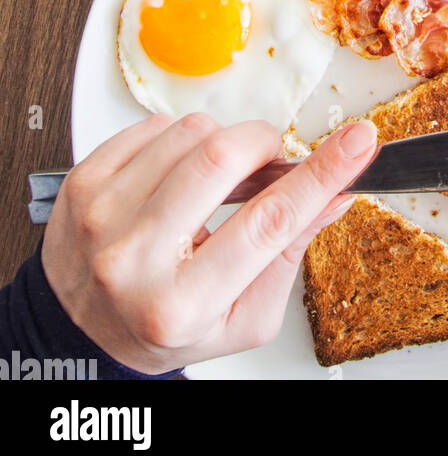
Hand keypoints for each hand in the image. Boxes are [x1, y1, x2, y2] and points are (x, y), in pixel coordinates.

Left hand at [42, 112, 377, 373]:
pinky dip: (179, 139)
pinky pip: (153, 125)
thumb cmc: (165, 324)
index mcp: (181, 304)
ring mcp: (100, 215)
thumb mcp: (243, 317)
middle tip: (268, 162)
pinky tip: (176, 176)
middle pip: (222, 158)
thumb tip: (337, 194)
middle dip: (263, 146)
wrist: (80, 329)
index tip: (360, 142)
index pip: (268, 224)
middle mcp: (132, 259)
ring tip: (212, 181)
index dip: (322, 174)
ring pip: (190, 132)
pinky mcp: (83, 181)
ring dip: (220, 144)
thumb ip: (291, 254)